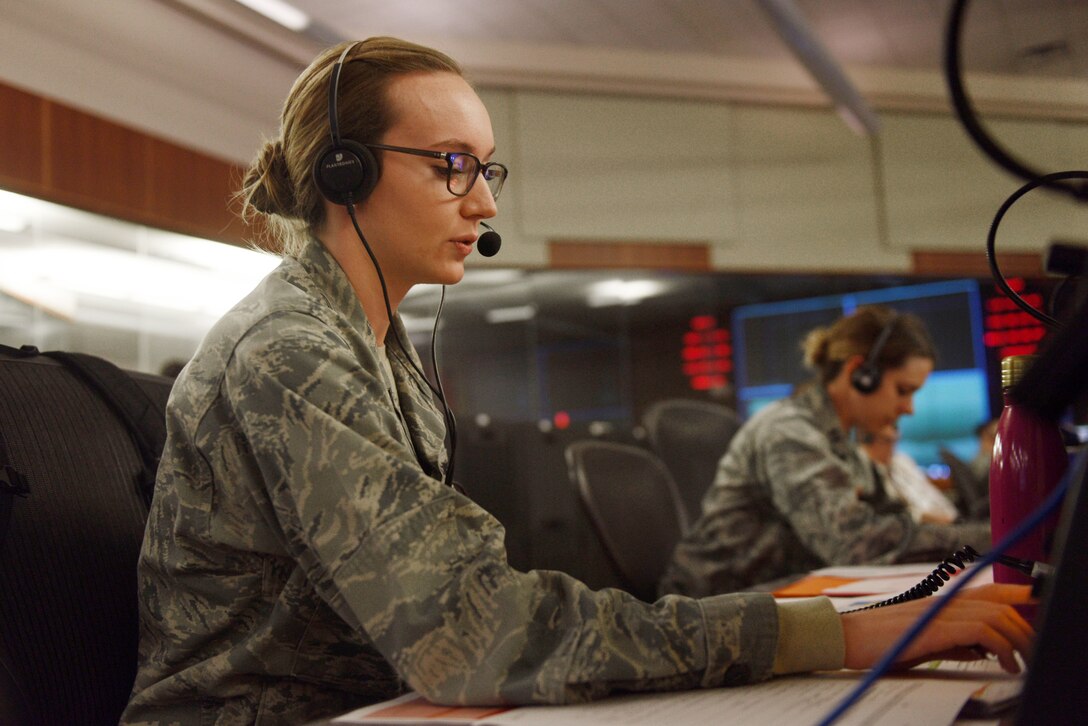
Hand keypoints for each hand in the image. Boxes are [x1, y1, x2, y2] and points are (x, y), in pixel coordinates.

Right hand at [841, 584, 1032, 673]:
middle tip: (1035, 648)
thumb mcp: (921, 644)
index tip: (1038, 599)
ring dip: (1018, 638)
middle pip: (996, 601)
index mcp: (938, 603)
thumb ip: (952, 643)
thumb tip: (980, 650)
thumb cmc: (875, 643)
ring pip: (994, 614)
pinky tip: (1004, 663)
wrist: (842, 638)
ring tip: (1024, 660)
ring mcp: (937, 611)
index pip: (986, 591)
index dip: (1016, 592)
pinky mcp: (933, 627)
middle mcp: (940, 601)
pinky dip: (1001, 645)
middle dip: (1025, 624)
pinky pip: (981, 630)